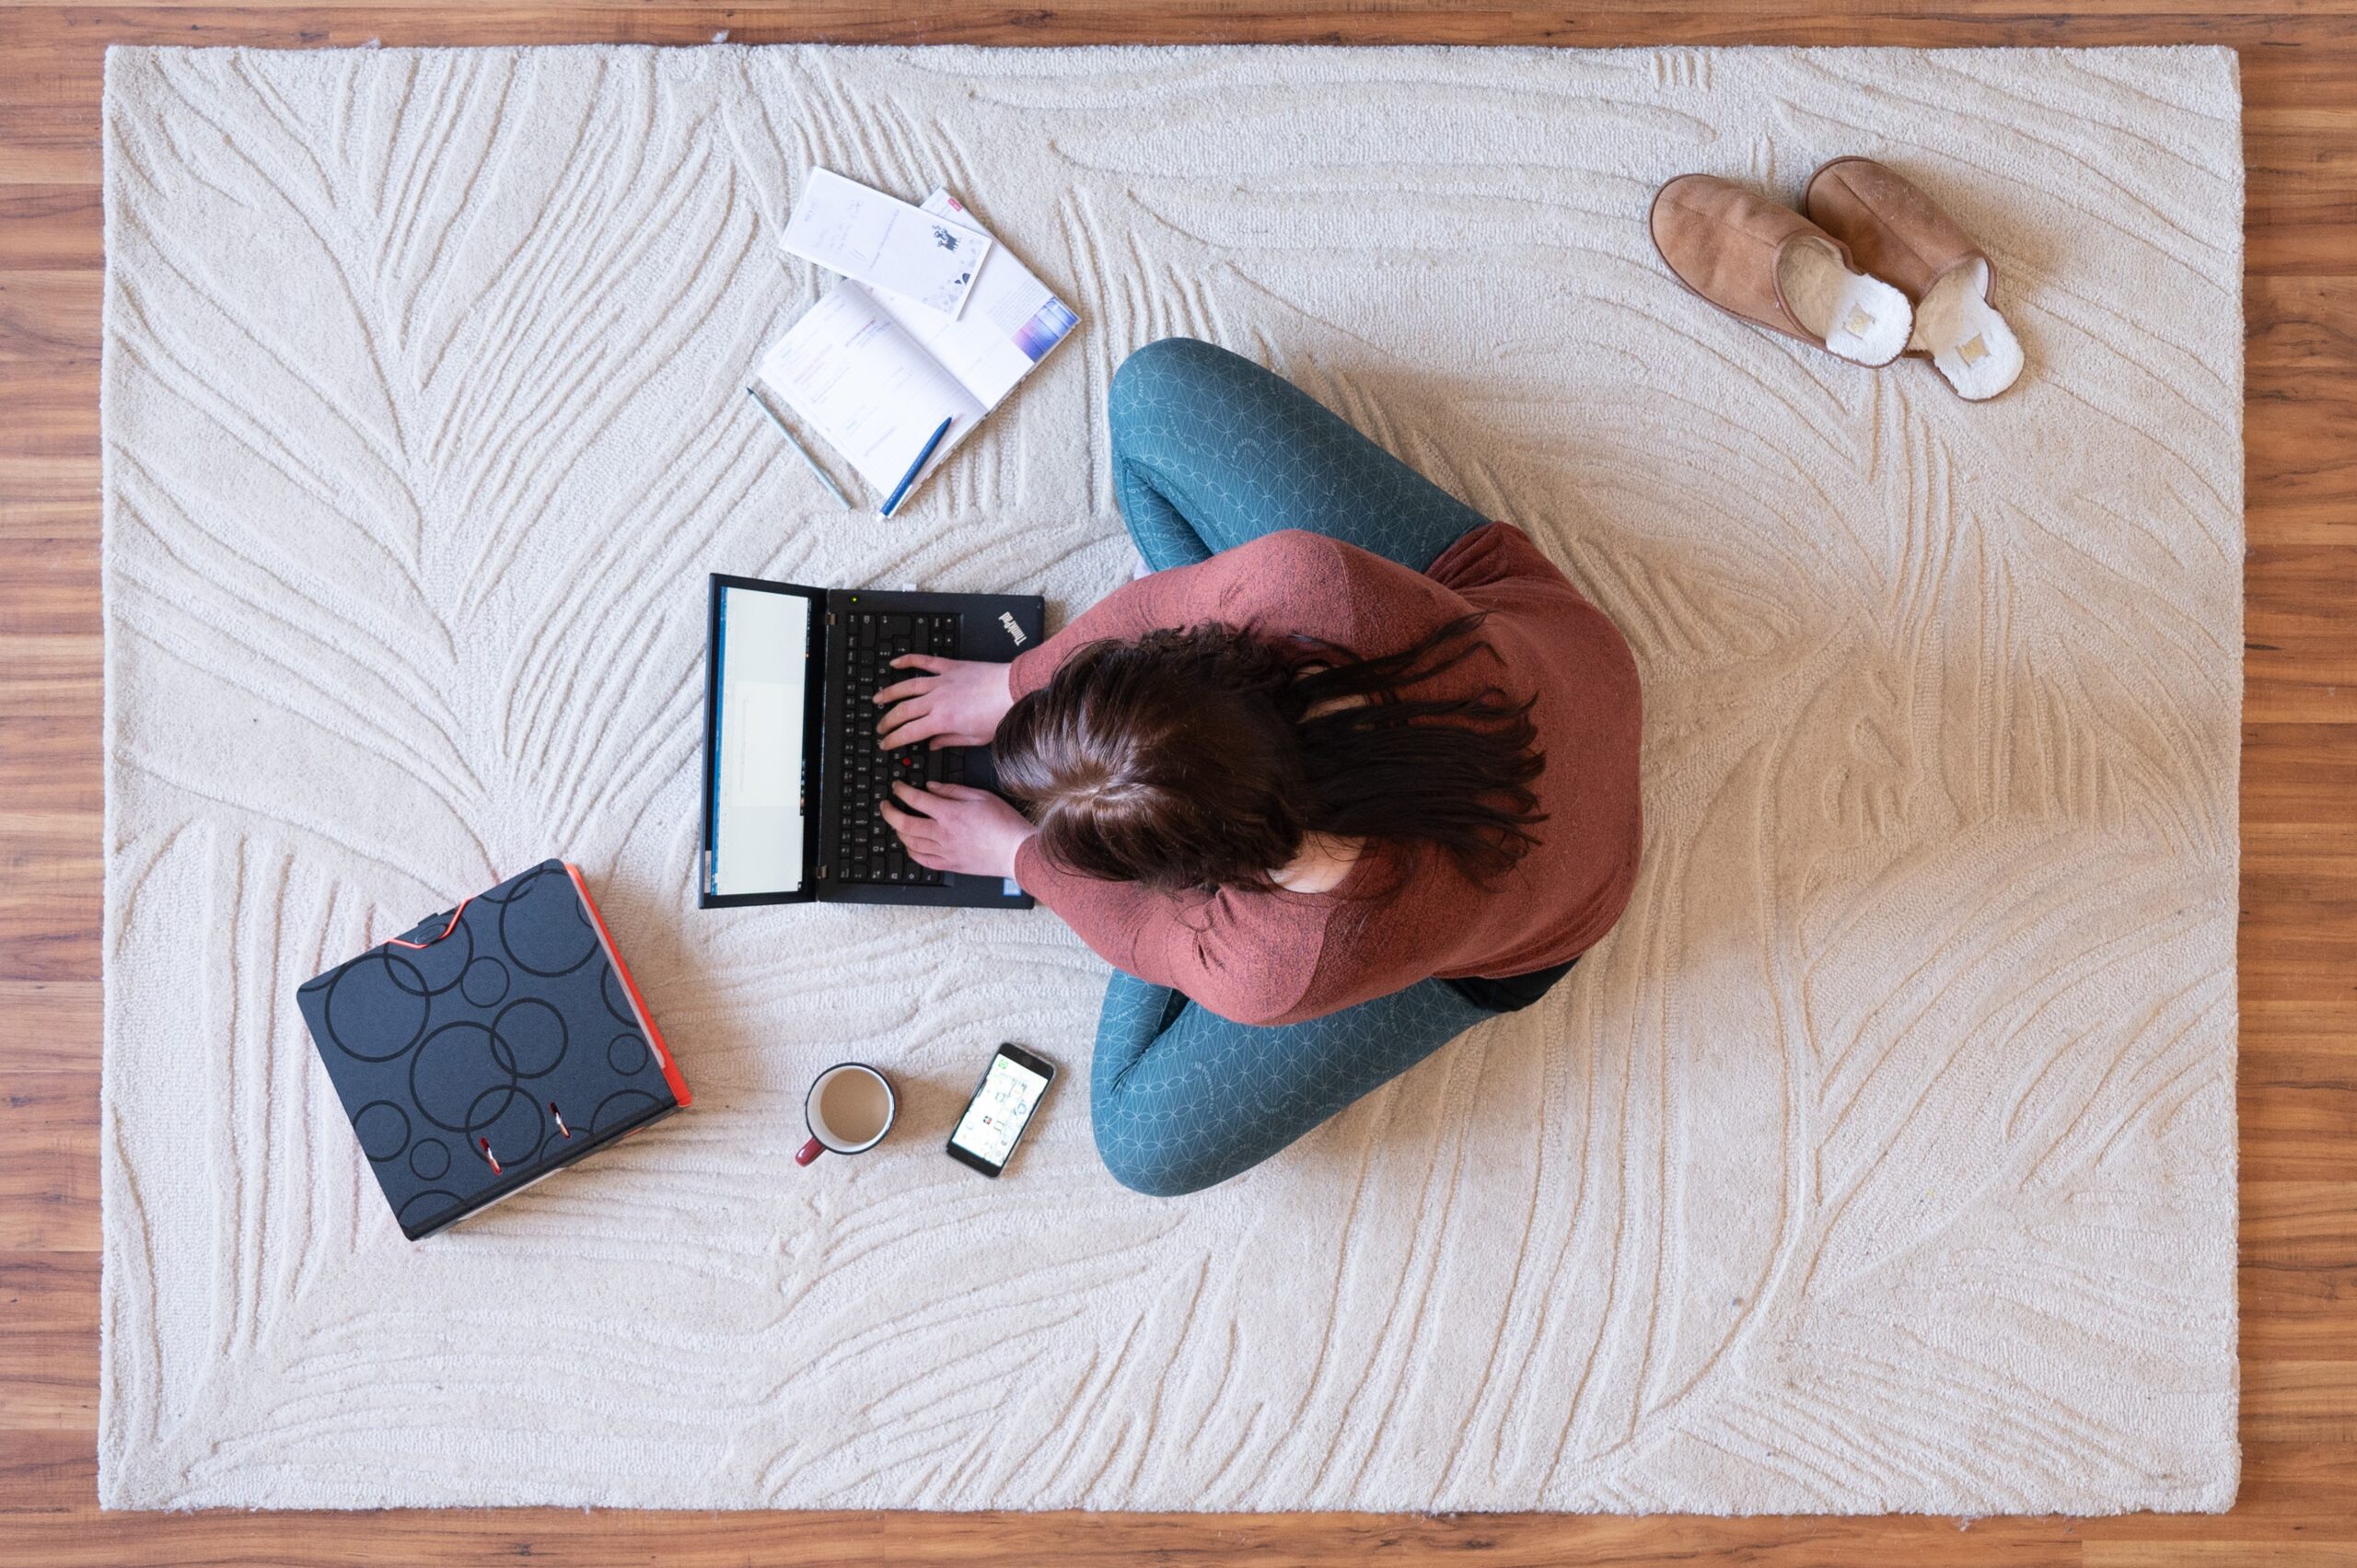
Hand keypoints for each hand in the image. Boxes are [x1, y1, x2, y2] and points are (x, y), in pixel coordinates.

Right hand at [875, 656, 1014, 750]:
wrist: (1015, 690)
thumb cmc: (1000, 714)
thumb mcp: (975, 737)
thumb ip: (950, 740)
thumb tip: (933, 744)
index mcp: (942, 720)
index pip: (908, 733)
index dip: (893, 740)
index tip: (885, 744)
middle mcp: (937, 700)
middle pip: (902, 711)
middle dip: (887, 721)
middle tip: (880, 728)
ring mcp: (941, 681)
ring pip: (906, 686)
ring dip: (888, 693)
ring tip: (876, 699)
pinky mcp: (950, 666)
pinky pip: (923, 661)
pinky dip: (907, 660)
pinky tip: (895, 663)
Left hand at [879, 782, 1035, 880]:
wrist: (1016, 851)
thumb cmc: (1004, 824)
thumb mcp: (980, 796)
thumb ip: (952, 790)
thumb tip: (931, 787)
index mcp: (950, 814)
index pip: (916, 799)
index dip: (902, 791)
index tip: (897, 787)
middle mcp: (943, 834)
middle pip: (905, 823)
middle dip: (890, 812)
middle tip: (885, 805)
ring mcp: (945, 852)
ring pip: (910, 843)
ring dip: (898, 831)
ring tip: (897, 823)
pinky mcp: (950, 865)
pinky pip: (922, 860)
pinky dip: (912, 852)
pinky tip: (911, 846)